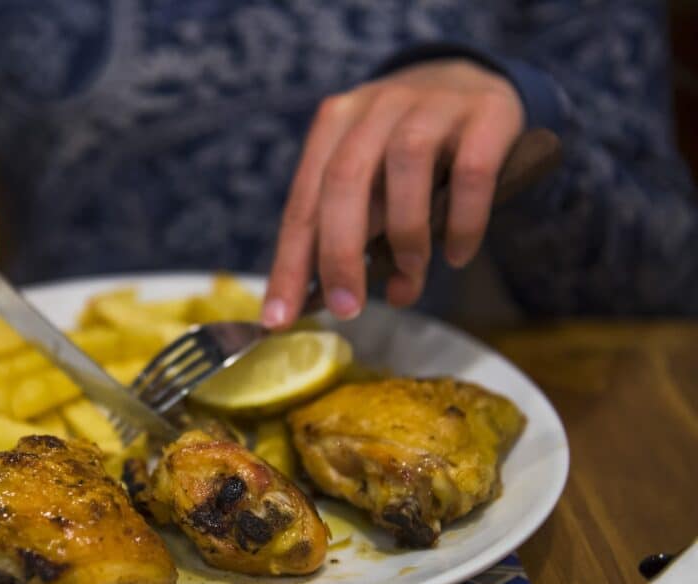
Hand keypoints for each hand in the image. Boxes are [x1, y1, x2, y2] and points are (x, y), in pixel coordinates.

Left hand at [263, 59, 524, 327]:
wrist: (477, 82)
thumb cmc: (409, 151)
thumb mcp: (371, 177)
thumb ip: (351, 229)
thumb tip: (335, 300)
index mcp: (334, 124)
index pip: (303, 201)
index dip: (289, 263)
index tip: (279, 317)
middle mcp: (377, 106)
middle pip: (345, 180)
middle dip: (340, 254)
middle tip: (348, 308)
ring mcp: (432, 104)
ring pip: (407, 166)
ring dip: (405, 235)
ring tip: (410, 278)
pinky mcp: (487, 114)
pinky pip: (472, 172)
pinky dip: (463, 222)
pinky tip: (457, 256)